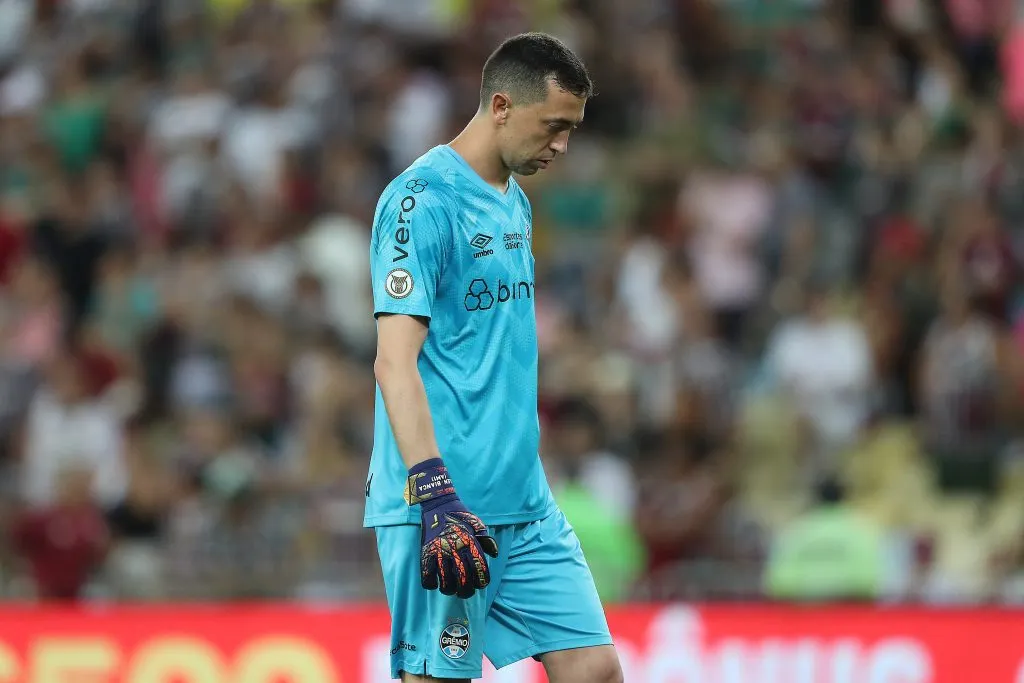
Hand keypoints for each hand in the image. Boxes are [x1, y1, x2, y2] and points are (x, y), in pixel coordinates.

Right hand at [406, 459, 498, 597]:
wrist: (438, 503)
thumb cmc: (460, 515)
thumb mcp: (478, 524)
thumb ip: (486, 540)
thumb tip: (494, 554)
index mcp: (470, 543)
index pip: (480, 570)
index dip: (482, 582)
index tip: (480, 584)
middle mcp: (456, 549)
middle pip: (463, 580)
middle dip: (466, 591)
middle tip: (465, 592)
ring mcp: (439, 552)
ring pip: (446, 582)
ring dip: (449, 590)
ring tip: (451, 589)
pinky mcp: (425, 552)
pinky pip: (427, 576)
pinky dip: (431, 584)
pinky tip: (435, 583)